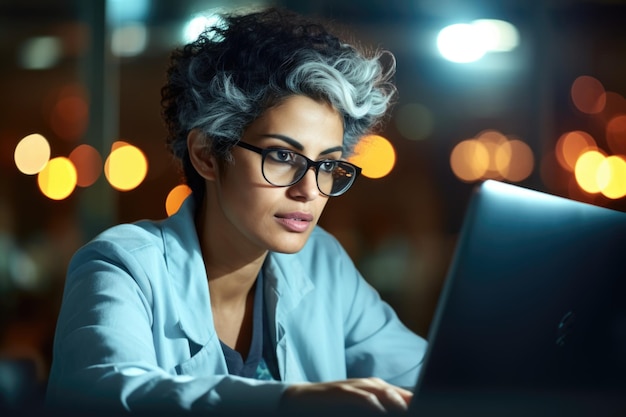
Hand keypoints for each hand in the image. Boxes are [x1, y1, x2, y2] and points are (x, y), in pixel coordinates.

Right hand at [278, 377, 411, 415]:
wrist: (302, 398)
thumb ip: (377, 408)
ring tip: (405, 408)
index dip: (414, 400)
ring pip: (378, 389)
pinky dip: (369, 401)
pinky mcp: (339, 391)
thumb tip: (396, 410)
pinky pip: (357, 395)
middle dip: (408, 399)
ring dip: (393, 398)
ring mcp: (353, 386)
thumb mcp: (359, 406)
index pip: (401, 394)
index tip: (427, 407)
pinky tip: (378, 409)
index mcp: (374, 388)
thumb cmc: (334, 405)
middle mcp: (367, 385)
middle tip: (423, 407)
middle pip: (393, 390)